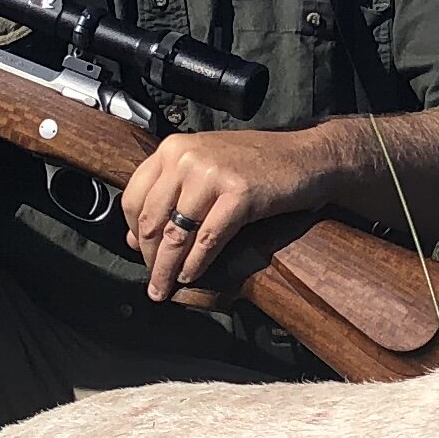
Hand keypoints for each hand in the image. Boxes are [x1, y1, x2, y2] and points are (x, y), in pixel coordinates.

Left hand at [122, 128, 337, 302]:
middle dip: (149, 257)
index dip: (132, 233)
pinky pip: (208, 239)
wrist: (306, 158)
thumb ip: (170, 196)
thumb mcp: (205, 170)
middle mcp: (186, 157)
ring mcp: (212, 174)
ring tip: (165, 288)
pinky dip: (197, 263)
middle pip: (151, 219)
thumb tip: (135, 238)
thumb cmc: (257, 165)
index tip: (141, 254)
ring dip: (168, 268)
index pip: (133, 197)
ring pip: (176, 233)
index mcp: (173, 149)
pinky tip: (192, 276)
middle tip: (153, 281)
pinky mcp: (239, 194)